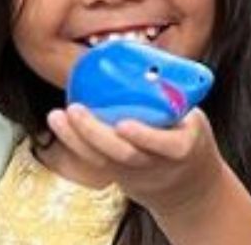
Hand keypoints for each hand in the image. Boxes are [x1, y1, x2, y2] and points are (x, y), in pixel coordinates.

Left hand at [48, 104, 225, 220]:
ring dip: (76, 139)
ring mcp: (135, 173)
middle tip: (75, 110)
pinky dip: (74, 145)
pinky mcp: (118, 175)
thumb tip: (149, 62)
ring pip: (103, 162)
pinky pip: (93, 163)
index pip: (167, 146)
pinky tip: (59, 126)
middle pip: (125, 155)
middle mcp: (156, 165)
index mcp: (183, 148)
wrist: (189, 187)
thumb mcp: (193, 118)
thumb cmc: (189, 140)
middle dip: (96, 134)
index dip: (145, 137)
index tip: (124, 125)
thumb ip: (173, 97)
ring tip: (57, 117)